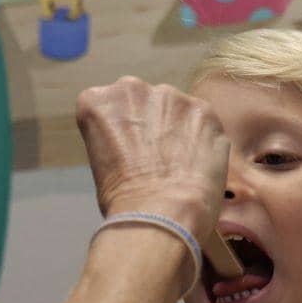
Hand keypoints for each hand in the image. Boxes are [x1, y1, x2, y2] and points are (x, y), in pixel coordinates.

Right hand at [75, 77, 227, 241]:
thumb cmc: (124, 202)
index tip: (128, 152)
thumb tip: (139, 144)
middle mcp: (131, 88)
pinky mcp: (203, 109)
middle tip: (155, 159)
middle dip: (150, 123)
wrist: (161, 214)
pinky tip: (197, 166)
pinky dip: (204, 140)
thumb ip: (118, 138)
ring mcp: (170, 96)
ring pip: (176, 109)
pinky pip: (204, 122)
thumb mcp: (101, 163)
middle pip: (144, 101)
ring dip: (179, 129)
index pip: (109, 106)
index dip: (122, 132)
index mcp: (97, 101)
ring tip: (179, 166)